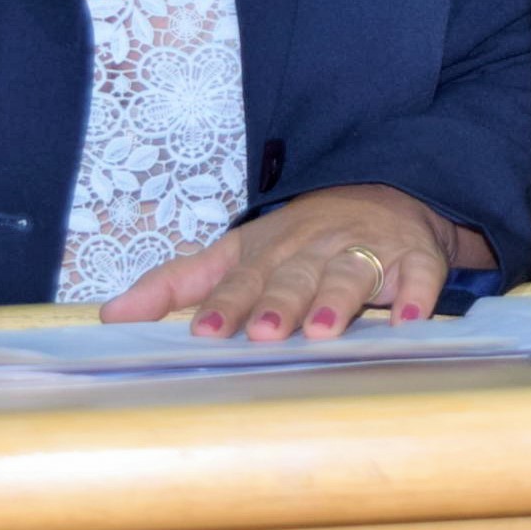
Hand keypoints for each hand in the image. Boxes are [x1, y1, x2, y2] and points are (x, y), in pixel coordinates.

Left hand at [99, 185, 491, 339]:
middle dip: (279, 304)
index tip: (206, 332)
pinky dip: (418, 295)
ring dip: (338, 300)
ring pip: (351, 274)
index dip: (225, 305)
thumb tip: (110, 317)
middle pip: (295, 277)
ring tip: (326, 332)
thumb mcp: (237, 253)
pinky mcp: (414, 259)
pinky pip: (420, 275)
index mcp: (268, 251)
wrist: (384, 194)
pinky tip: (410, 320)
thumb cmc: (299, 240)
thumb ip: (177, 284)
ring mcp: (366, 251)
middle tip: (264, 334)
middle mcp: (314, 249)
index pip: (242, 279)